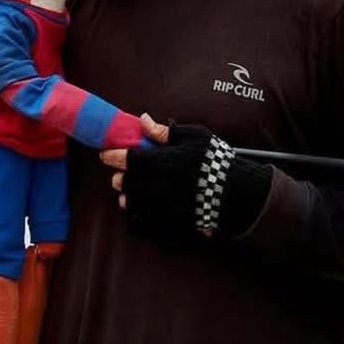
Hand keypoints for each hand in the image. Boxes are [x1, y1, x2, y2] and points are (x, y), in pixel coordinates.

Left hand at [101, 122, 272, 244]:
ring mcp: (160, 206)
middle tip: (120, 174)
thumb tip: (143, 120)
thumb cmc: (216, 160)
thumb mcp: (194, 137)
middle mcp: (155, 185)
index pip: (125, 158)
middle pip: (125, 182)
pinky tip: (140, 209)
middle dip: (120, 177)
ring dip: (127, 196)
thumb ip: (165, 131)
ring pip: (131, 203)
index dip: (111, 155)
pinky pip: (143, 223)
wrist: (237, 194)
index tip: (106, 154)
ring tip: (128, 192)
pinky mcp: (168, 223)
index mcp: (159, 161)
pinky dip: (136, 216)